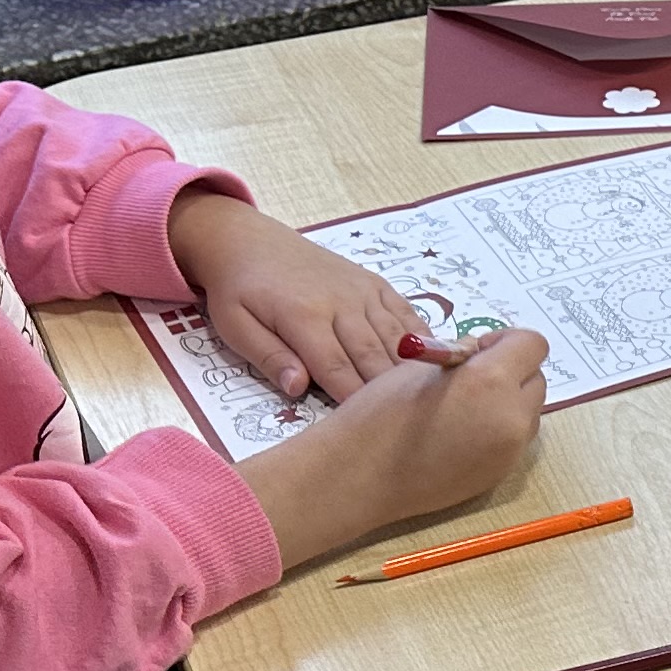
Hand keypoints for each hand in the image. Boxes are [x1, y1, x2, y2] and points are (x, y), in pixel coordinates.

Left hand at [169, 191, 416, 404]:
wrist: (250, 240)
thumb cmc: (239, 290)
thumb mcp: (235, 326)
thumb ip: (269, 357)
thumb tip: (298, 388)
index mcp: (304, 316)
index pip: (336, 368)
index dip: (354, 400)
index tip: (370, 429)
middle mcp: (341, 302)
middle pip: (373, 356)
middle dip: (390, 392)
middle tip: (408, 421)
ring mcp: (363, 291)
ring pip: (396, 337)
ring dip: (412, 370)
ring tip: (429, 398)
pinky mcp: (375, 284)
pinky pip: (406, 314)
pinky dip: (422, 338)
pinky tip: (435, 361)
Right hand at [235, 331, 551, 568]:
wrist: (359, 475)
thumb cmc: (379, 412)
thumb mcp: (421, 365)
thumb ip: (464, 355)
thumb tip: (484, 353)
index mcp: (490, 381)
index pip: (533, 345)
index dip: (506, 342)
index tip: (476, 351)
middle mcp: (512, 417)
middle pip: (536, 378)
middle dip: (511, 371)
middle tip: (470, 378)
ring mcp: (511, 451)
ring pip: (529, 411)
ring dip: (508, 401)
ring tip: (463, 408)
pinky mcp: (500, 474)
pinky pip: (514, 440)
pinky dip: (499, 429)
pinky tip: (460, 433)